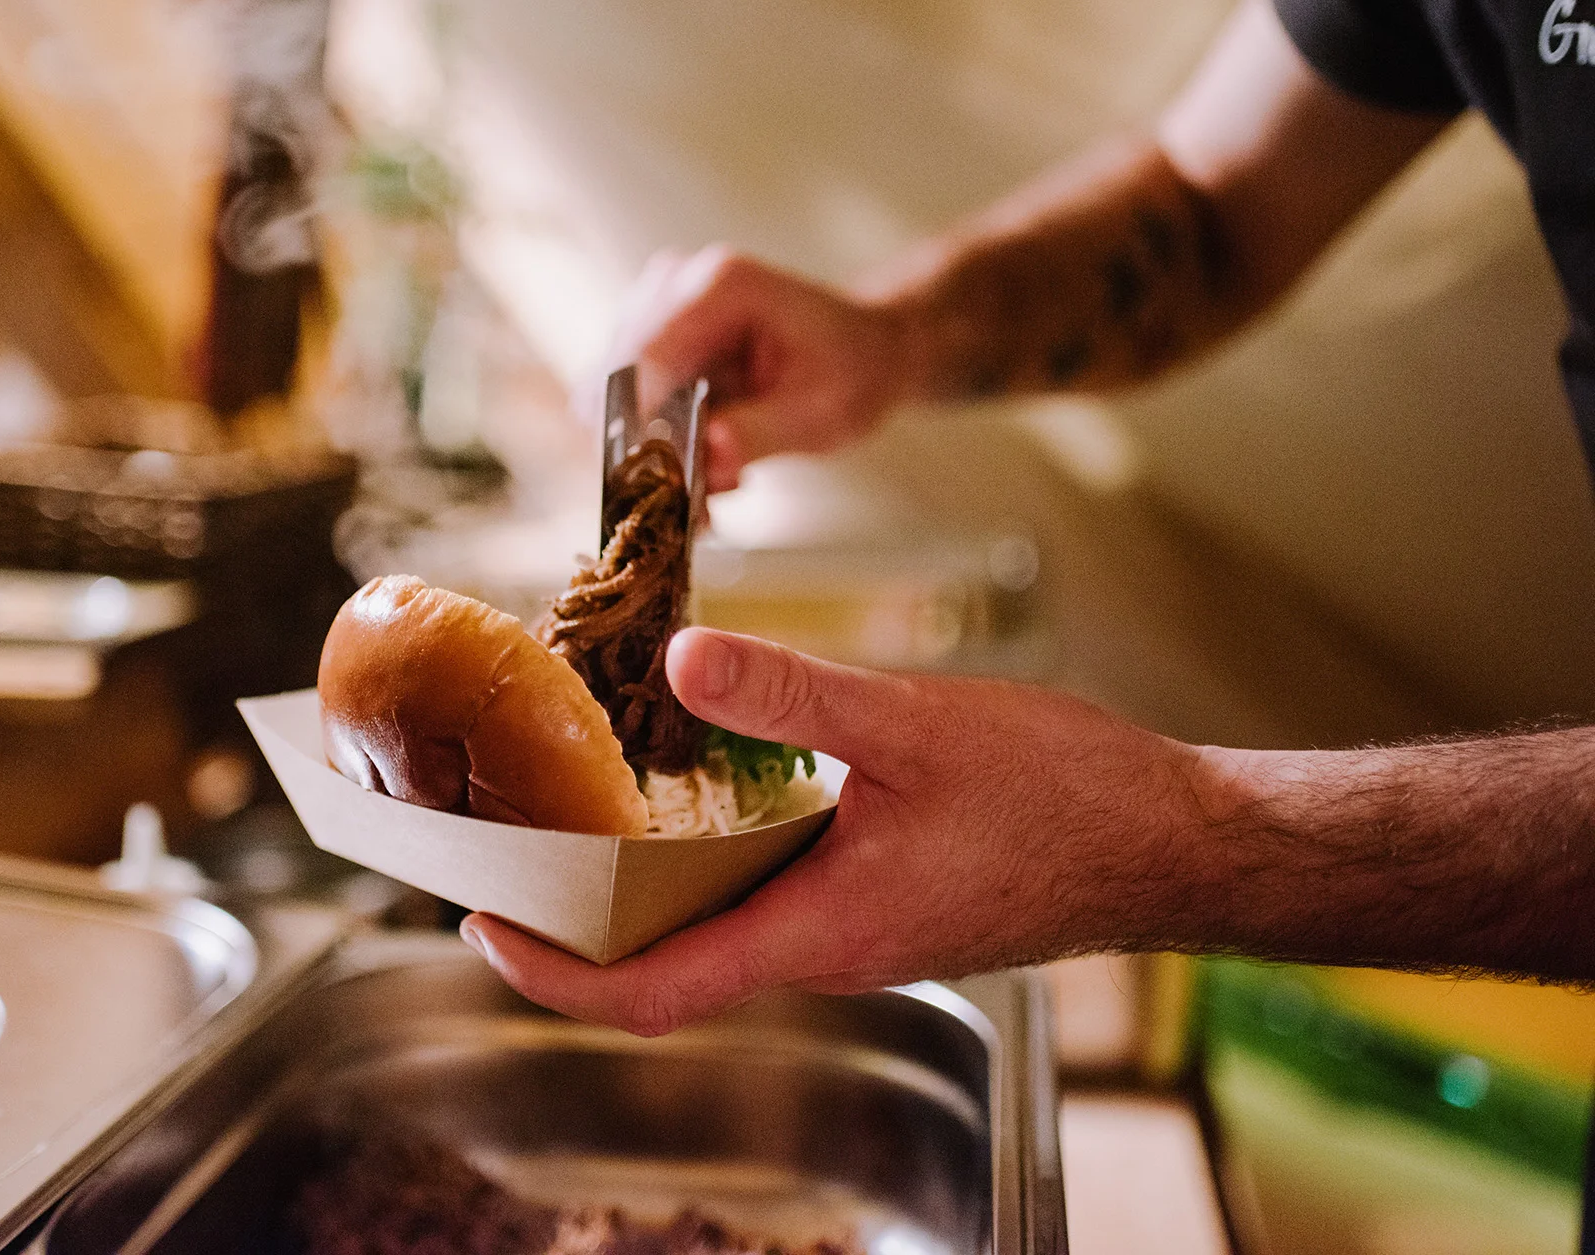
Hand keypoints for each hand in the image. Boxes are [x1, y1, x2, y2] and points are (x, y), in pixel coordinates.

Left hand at [460, 627, 1211, 1035]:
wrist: (1170, 843)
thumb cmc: (1065, 799)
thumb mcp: (914, 725)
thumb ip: (792, 694)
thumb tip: (680, 661)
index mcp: (819, 932)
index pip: (650, 991)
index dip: (551, 972)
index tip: (484, 922)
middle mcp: (826, 950)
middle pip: (665, 967)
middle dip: (574, 924)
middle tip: (507, 851)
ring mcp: (856, 932)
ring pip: (715, 932)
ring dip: (637, 891)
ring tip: (574, 816)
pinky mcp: (882, 903)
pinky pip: (766, 902)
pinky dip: (707, 865)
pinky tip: (696, 794)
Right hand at [615, 247, 965, 491]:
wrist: (865, 348)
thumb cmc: (854, 370)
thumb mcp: (826, 413)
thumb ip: (763, 433)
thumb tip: (710, 456)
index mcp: (722, 286)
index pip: (646, 358)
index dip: (640, 427)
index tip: (659, 488)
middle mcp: (676, 283)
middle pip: (616, 377)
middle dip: (645, 449)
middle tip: (694, 503)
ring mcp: (655, 306)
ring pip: (612, 396)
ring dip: (652, 451)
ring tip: (716, 479)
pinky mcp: (647, 336)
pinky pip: (626, 402)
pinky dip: (657, 442)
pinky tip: (707, 459)